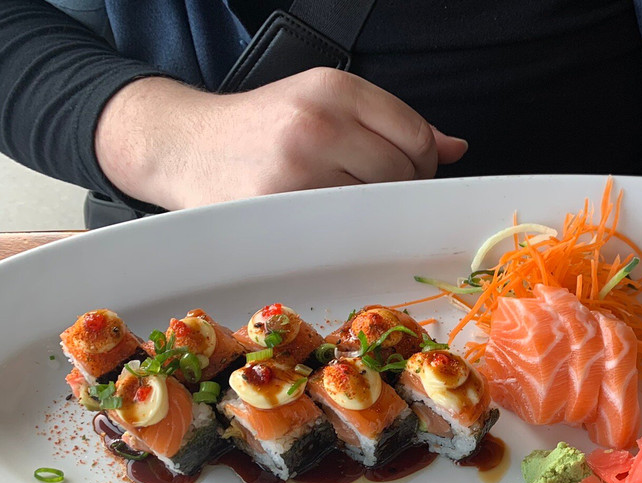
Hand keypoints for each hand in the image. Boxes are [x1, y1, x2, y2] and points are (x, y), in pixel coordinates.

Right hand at [95, 68, 468, 209]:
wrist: (185, 146)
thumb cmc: (261, 129)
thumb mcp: (323, 103)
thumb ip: (390, 122)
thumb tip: (456, 148)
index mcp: (333, 89)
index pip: (415, 136)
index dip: (422, 162)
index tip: (406, 173)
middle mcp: (318, 123)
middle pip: (402, 173)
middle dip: (399, 190)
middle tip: (373, 195)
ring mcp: (299, 169)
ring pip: (376, 206)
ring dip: (374, 215)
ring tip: (346, 207)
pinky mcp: (281, 209)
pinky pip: (343, 232)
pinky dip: (346, 234)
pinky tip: (328, 224)